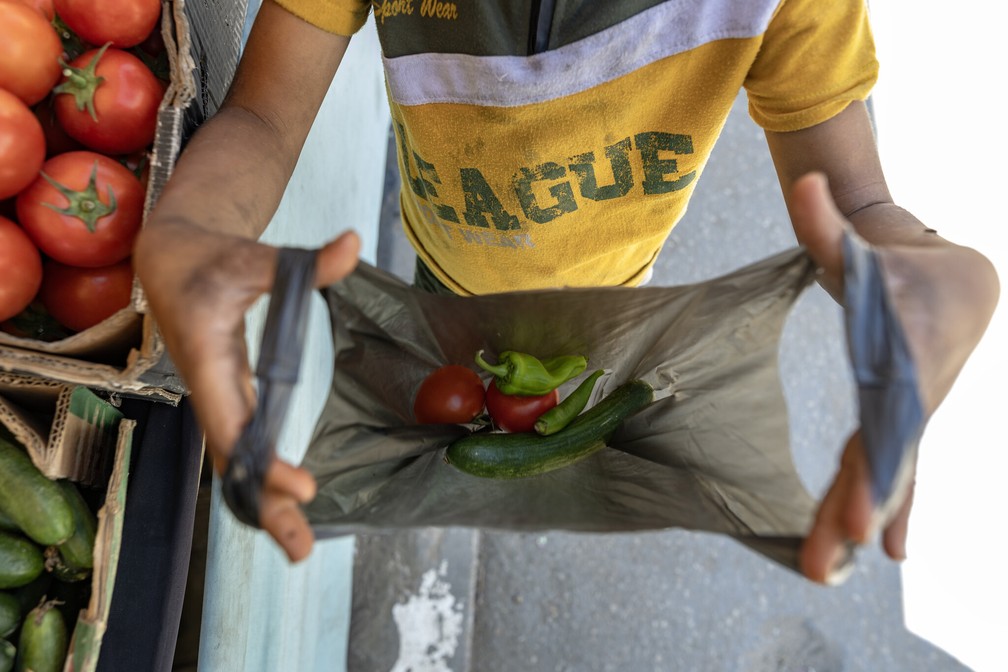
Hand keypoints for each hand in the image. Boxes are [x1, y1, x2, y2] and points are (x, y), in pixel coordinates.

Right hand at [134, 222, 359, 560]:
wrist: (170, 259)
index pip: (233, 422)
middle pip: (234, 460)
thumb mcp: (253, 255)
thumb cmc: (209, 257)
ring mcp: (220, 397)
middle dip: (265, 505)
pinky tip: (285, 506)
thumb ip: (303, 261)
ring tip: (301, 546)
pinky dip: (262, 479)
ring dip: (265, 503)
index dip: (262, 459)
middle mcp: (210, 389)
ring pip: (238, 460)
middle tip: (303, 549)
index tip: (303, 487)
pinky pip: (244, 448)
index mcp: (208, 359)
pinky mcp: (230, 397)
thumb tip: (351, 242)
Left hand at [788, 172, 998, 582]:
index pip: (888, 428)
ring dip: (856, 521)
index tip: (856, 516)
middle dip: (856, 512)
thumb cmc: (898, 262)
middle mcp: (912, 401)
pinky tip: (878, 549)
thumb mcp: (860, 245)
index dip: (875, 471)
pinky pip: (891, 470)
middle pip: (883, 464)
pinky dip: (885, 506)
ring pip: (885, 475)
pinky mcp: (900, 422)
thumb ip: (828, 224)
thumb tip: (805, 182)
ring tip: (823, 569)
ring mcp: (908, 416)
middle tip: (822, 564)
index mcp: (906, 367)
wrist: (949, 276)